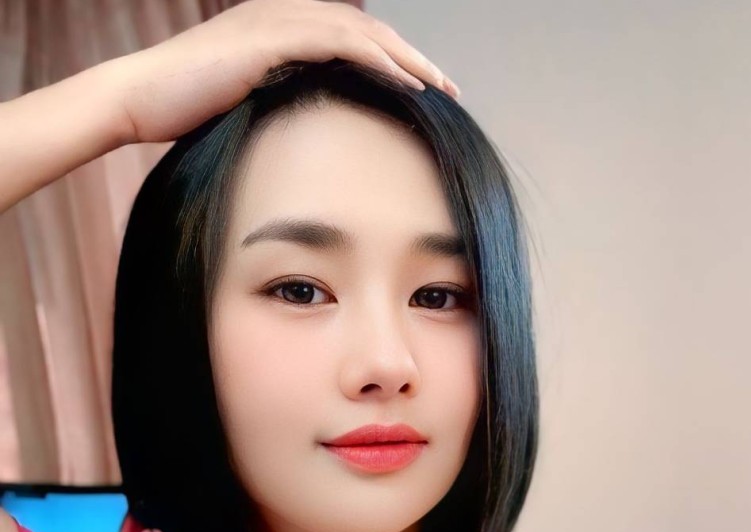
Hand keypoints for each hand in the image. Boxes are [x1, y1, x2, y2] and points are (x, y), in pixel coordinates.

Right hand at [111, 0, 459, 145]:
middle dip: (412, 58)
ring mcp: (278, 19)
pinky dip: (376, 60)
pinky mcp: (272, 37)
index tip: (425, 92)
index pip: (352, 39)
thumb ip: (278, 105)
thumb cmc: (183, 112)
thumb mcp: (243, 106)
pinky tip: (405, 82)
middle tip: (449, 89)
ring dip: (405, 58)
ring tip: (439, 87)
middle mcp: (284, 13)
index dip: (392, 63)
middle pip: (367, 30)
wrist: (140, 99)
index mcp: (281, 27)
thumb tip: (308, 139)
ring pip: (362, 31)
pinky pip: (339, 42)